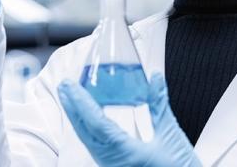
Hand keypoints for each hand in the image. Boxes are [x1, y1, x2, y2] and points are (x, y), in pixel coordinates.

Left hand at [57, 73, 200, 166]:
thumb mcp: (171, 136)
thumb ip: (160, 105)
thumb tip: (154, 78)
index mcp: (125, 153)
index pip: (96, 124)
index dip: (81, 103)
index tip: (70, 86)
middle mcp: (113, 162)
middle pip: (85, 132)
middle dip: (73, 108)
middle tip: (64, 86)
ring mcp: (112, 166)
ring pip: (89, 140)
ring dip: (79, 118)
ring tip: (72, 98)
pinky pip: (97, 147)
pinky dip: (90, 129)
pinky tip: (89, 119)